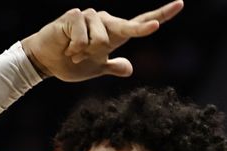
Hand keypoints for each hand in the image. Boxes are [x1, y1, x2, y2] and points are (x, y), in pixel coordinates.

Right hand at [20, 1, 182, 81]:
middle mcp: (105, 20)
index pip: (141, 23)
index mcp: (115, 33)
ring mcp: (91, 15)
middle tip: (82, 56)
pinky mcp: (75, 16)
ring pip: (101, 39)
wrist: (46, 61)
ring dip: (85, 52)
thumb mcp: (96, 68)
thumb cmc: (71, 63)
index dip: (162, 15)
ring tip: (73, 52)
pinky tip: (67, 46)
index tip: (180, 4)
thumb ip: (112, 66)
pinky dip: (75, 48)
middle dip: (106, 47)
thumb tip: (129, 69)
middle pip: (124, 30)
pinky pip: (83, 37)